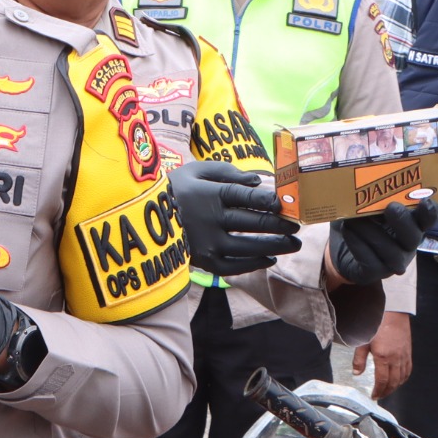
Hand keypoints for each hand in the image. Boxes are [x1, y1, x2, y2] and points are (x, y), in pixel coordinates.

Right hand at [169, 161, 301, 276]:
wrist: (139, 216)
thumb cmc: (172, 189)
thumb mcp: (196, 170)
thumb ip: (227, 172)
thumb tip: (258, 182)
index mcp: (210, 194)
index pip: (248, 198)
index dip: (271, 201)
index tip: (288, 203)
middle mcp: (211, 220)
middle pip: (255, 223)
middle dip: (281, 225)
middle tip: (298, 225)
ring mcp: (208, 243)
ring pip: (251, 247)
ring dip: (277, 246)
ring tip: (294, 244)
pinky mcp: (204, 262)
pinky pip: (235, 266)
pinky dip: (255, 264)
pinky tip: (269, 259)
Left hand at [326, 201, 437, 287]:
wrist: (338, 244)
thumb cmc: (358, 219)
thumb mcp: (362, 203)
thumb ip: (371, 194)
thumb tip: (366, 180)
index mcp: (410, 224)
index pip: (428, 219)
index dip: (430, 212)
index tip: (425, 200)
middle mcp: (406, 244)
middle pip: (414, 238)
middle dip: (404, 222)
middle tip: (391, 208)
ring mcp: (392, 261)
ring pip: (392, 253)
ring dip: (372, 233)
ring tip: (353, 220)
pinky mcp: (374, 273)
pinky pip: (371, 263)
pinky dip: (358, 245)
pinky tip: (347, 231)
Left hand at [352, 310, 414, 398]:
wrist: (392, 312)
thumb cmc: (375, 325)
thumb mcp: (362, 341)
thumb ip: (359, 359)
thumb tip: (356, 374)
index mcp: (383, 357)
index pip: (382, 380)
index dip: (378, 391)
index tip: (374, 396)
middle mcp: (396, 359)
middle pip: (393, 382)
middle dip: (386, 392)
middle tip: (380, 396)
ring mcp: (404, 356)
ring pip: (402, 378)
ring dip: (395, 387)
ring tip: (387, 390)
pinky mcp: (408, 352)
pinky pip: (408, 370)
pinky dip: (404, 378)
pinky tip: (399, 380)